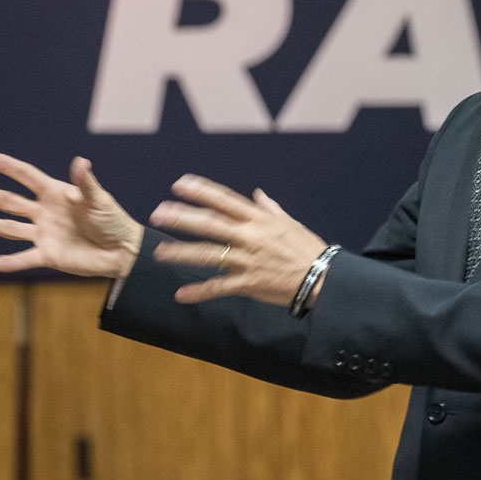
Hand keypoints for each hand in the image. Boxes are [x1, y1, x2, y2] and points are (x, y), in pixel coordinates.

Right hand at [0, 152, 143, 277]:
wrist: (121, 250)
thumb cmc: (112, 220)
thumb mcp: (99, 199)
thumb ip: (86, 183)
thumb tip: (80, 161)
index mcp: (56, 194)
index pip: (28, 177)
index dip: (8, 167)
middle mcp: (45, 212)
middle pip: (13, 202)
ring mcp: (45, 234)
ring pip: (13, 229)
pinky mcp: (48, 255)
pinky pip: (25, 259)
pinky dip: (10, 263)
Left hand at [150, 176, 328, 306]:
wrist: (321, 278)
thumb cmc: (306, 248)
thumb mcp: (289, 223)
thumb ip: (269, 208)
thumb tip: (257, 194)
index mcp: (258, 219)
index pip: (224, 200)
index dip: (201, 191)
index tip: (179, 184)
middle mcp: (250, 236)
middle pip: (210, 224)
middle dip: (182, 218)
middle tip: (158, 214)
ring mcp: (247, 260)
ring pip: (208, 255)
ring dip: (182, 253)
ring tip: (160, 252)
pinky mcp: (248, 283)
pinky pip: (219, 288)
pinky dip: (199, 292)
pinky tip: (181, 295)